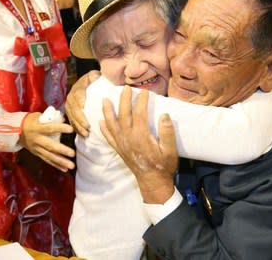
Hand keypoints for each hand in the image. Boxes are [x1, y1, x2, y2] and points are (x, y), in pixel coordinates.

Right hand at [20, 112, 75, 171]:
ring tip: (71, 165)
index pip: (50, 128)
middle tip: (73, 153)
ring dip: (61, 162)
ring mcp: (36, 148)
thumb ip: (50, 118)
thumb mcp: (38, 117)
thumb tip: (64, 118)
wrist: (14, 131)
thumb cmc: (29, 121)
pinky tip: (65, 169)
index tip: (71, 130)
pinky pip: (47, 160)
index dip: (60, 129)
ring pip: (49, 156)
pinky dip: (56, 165)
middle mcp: (37, 139)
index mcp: (37, 128)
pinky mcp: (36, 153)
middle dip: (62, 150)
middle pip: (50, 146)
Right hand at [65, 70, 100, 136]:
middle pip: (74, 108)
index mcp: (78, 87)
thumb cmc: (94, 81)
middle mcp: (71, 97)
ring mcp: (70, 106)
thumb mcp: (94, 75)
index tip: (83, 105)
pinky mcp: (70, 113)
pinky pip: (72, 121)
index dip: (80, 99)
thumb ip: (94, 76)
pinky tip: (83, 134)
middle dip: (80, 117)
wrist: (89, 85)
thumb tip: (96, 76)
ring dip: (78, 125)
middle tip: (87, 125)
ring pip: (71, 116)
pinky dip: (77, 128)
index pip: (78, 93)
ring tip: (86, 133)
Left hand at [100, 86, 177, 203]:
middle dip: (124, 100)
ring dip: (108, 111)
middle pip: (123, 115)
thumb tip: (165, 115)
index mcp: (141, 136)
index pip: (139, 113)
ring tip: (105, 100)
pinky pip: (109, 137)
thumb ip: (168, 133)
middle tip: (125, 88)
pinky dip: (104, 129)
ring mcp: (122, 144)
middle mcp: (128, 138)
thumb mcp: (170, 150)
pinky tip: (101, 121)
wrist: (153, 182)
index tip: (145, 92)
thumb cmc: (163, 166)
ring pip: (112, 124)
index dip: (141, 101)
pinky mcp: (119, 150)